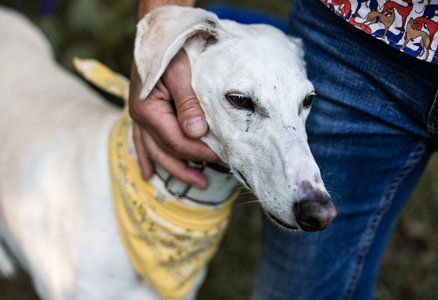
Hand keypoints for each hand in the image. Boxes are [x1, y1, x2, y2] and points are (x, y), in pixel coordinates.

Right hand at [129, 50, 218, 188]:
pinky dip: (147, 158)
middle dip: (186, 168)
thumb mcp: (180, 73)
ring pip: (154, 151)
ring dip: (172, 169)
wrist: (156, 34)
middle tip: (206, 183)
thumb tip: (197, 133)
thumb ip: (188, 104)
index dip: (198, 152)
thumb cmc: (170, 51)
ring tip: (193, 182)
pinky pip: (142, 143)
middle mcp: (140, 118)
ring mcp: (139, 118)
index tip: (219, 158)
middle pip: (165, 152)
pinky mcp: (143, 115)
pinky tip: (149, 174)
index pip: (176, 141)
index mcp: (148, 110)